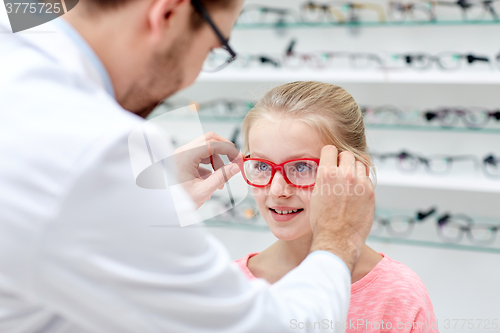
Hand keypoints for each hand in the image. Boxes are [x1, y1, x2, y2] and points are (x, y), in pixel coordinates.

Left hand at [174, 132, 241, 208]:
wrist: (164, 208)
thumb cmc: (178, 200)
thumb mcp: (203, 190)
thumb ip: (221, 177)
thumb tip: (235, 167)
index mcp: (185, 156)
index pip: (212, 144)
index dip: (229, 150)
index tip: (239, 159)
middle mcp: (183, 152)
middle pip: (209, 140)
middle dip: (224, 150)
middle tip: (235, 160)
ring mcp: (182, 155)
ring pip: (207, 149)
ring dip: (218, 162)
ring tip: (221, 181)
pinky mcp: (184, 161)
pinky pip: (201, 157)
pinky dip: (210, 167)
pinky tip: (211, 181)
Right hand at [309, 145, 374, 271]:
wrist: (337, 240)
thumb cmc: (322, 221)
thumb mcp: (314, 195)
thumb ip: (323, 178)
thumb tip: (328, 167)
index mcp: (327, 174)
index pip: (330, 149)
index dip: (328, 154)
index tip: (329, 160)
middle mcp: (345, 175)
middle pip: (347, 154)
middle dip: (342, 160)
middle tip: (339, 170)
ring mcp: (360, 183)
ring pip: (359, 163)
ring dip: (354, 168)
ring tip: (348, 180)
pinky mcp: (371, 192)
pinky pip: (367, 177)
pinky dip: (361, 180)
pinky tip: (355, 190)